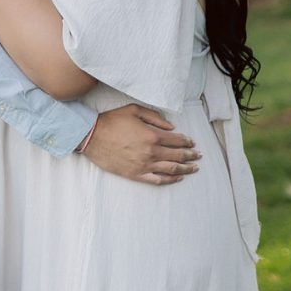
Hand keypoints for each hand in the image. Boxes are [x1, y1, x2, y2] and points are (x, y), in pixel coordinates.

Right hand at [81, 105, 200, 185]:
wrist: (91, 136)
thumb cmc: (112, 121)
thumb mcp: (134, 110)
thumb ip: (155, 117)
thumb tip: (172, 126)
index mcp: (152, 135)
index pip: (177, 140)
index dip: (187, 142)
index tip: (193, 143)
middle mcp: (151, 152)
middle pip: (177, 155)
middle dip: (191, 156)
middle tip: (199, 156)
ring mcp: (144, 165)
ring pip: (171, 169)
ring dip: (185, 169)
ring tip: (194, 169)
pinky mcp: (135, 174)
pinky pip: (157, 180)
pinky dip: (170, 180)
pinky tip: (178, 178)